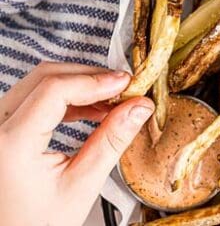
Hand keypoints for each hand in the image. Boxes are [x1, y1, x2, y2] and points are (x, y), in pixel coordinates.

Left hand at [0, 62, 153, 225]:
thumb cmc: (35, 225)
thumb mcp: (81, 186)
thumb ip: (112, 141)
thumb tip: (138, 108)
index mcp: (11, 144)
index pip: (55, 90)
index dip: (95, 81)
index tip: (125, 83)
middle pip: (45, 77)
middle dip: (89, 77)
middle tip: (123, 87)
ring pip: (38, 84)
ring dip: (78, 86)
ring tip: (112, 100)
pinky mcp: (2, 130)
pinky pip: (33, 98)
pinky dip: (65, 98)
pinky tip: (91, 108)